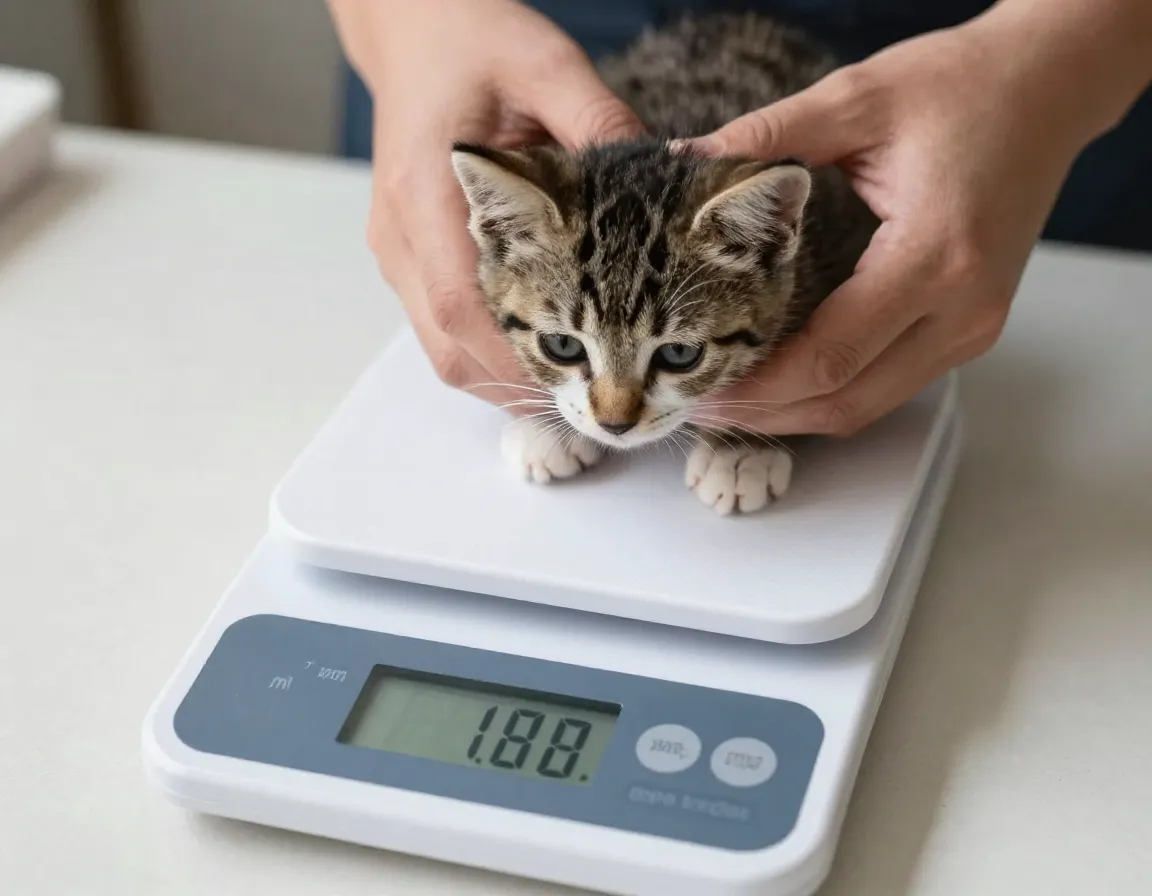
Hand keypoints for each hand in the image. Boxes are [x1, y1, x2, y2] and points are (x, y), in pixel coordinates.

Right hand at [327, 0, 642, 404]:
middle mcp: (402, 233)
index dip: (518, 356)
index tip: (575, 387)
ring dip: (503, 376)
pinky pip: (443, 325)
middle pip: (450, 345)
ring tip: (569, 390)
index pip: (465, 302)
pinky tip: (539, 350)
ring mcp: (399, 248)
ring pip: (443, 346)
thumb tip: (669, 170)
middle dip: (517, 385)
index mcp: (426, 190)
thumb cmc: (473, 40)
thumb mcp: (546, 66)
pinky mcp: (409, 253)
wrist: (414, 27)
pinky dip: (489, 350)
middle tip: (585, 407)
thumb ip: (599, 123)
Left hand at [687, 3, 1144, 436]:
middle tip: (697, 403)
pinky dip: (830, 393)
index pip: (832, 353)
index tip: (699, 384)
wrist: (1049, 87)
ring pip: (868, 405)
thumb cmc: (964, 87)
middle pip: (848, 400)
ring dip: (795, 412)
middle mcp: (963, 309)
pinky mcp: (970, 329)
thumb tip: (686, 161)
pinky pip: (888, 386)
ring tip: (728, 397)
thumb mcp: (858, 98)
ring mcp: (973, 328)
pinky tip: (781, 379)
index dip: (759, 383)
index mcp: (936, 255)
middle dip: (766, 413)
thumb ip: (769, 136)